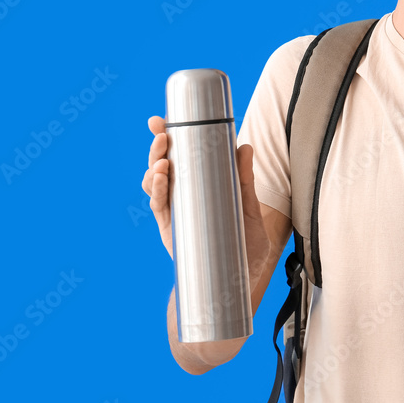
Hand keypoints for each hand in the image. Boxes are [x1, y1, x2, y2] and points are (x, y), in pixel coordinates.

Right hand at [142, 116, 272, 284]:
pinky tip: (160, 179)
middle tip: (162, 134)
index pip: (183, 154)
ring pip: (156, 183)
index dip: (169, 136)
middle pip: (164, 163)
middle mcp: (185, 194)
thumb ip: (244, 180)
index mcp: (202, 183)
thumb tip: (244, 147)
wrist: (240, 283)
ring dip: (154, 168)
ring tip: (163, 161)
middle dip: (159, 146)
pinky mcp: (171, 229)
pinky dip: (156, 192)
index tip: (160, 119)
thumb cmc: (246, 244)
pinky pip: (159, 206)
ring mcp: (176, 211)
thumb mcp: (249, 208)